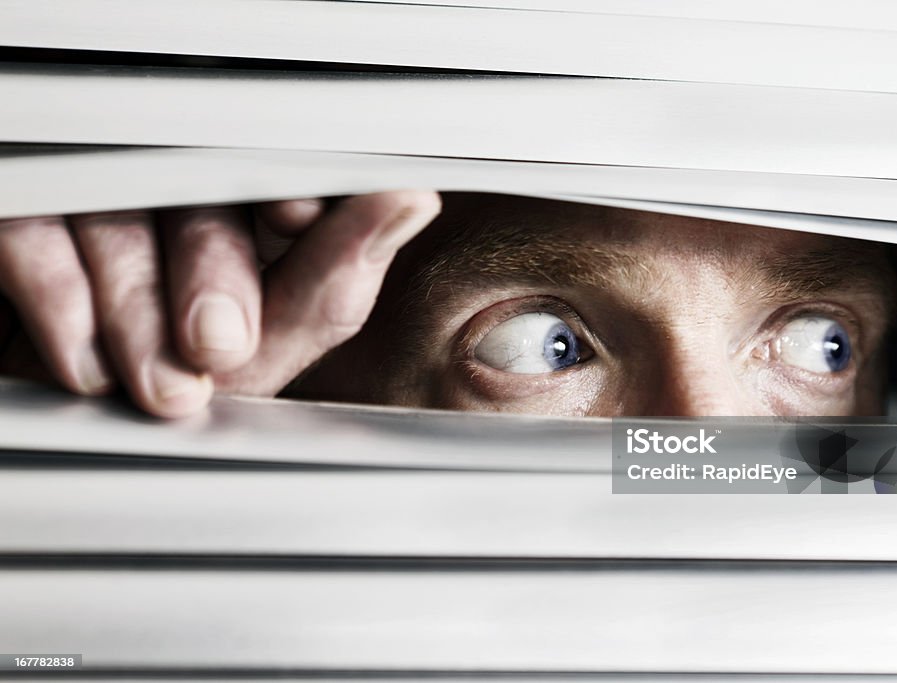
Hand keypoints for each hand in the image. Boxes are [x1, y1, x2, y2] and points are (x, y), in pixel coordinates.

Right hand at [0, 191, 440, 417]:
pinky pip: (32, 229)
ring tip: (162, 388)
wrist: (63, 424)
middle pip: (196, 185)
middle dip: (212, 270)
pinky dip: (61, 301)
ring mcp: (90, 189)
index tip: (294, 220)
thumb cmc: (171, 378)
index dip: (289, 183)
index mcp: (240, 200)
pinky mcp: (19, 208)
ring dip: (137, 308)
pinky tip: (88, 365)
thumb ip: (328, 287)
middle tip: (219, 345)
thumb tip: (409, 198)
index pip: (275, 164)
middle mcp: (168, 181)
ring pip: (118, 209)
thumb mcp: (260, 350)